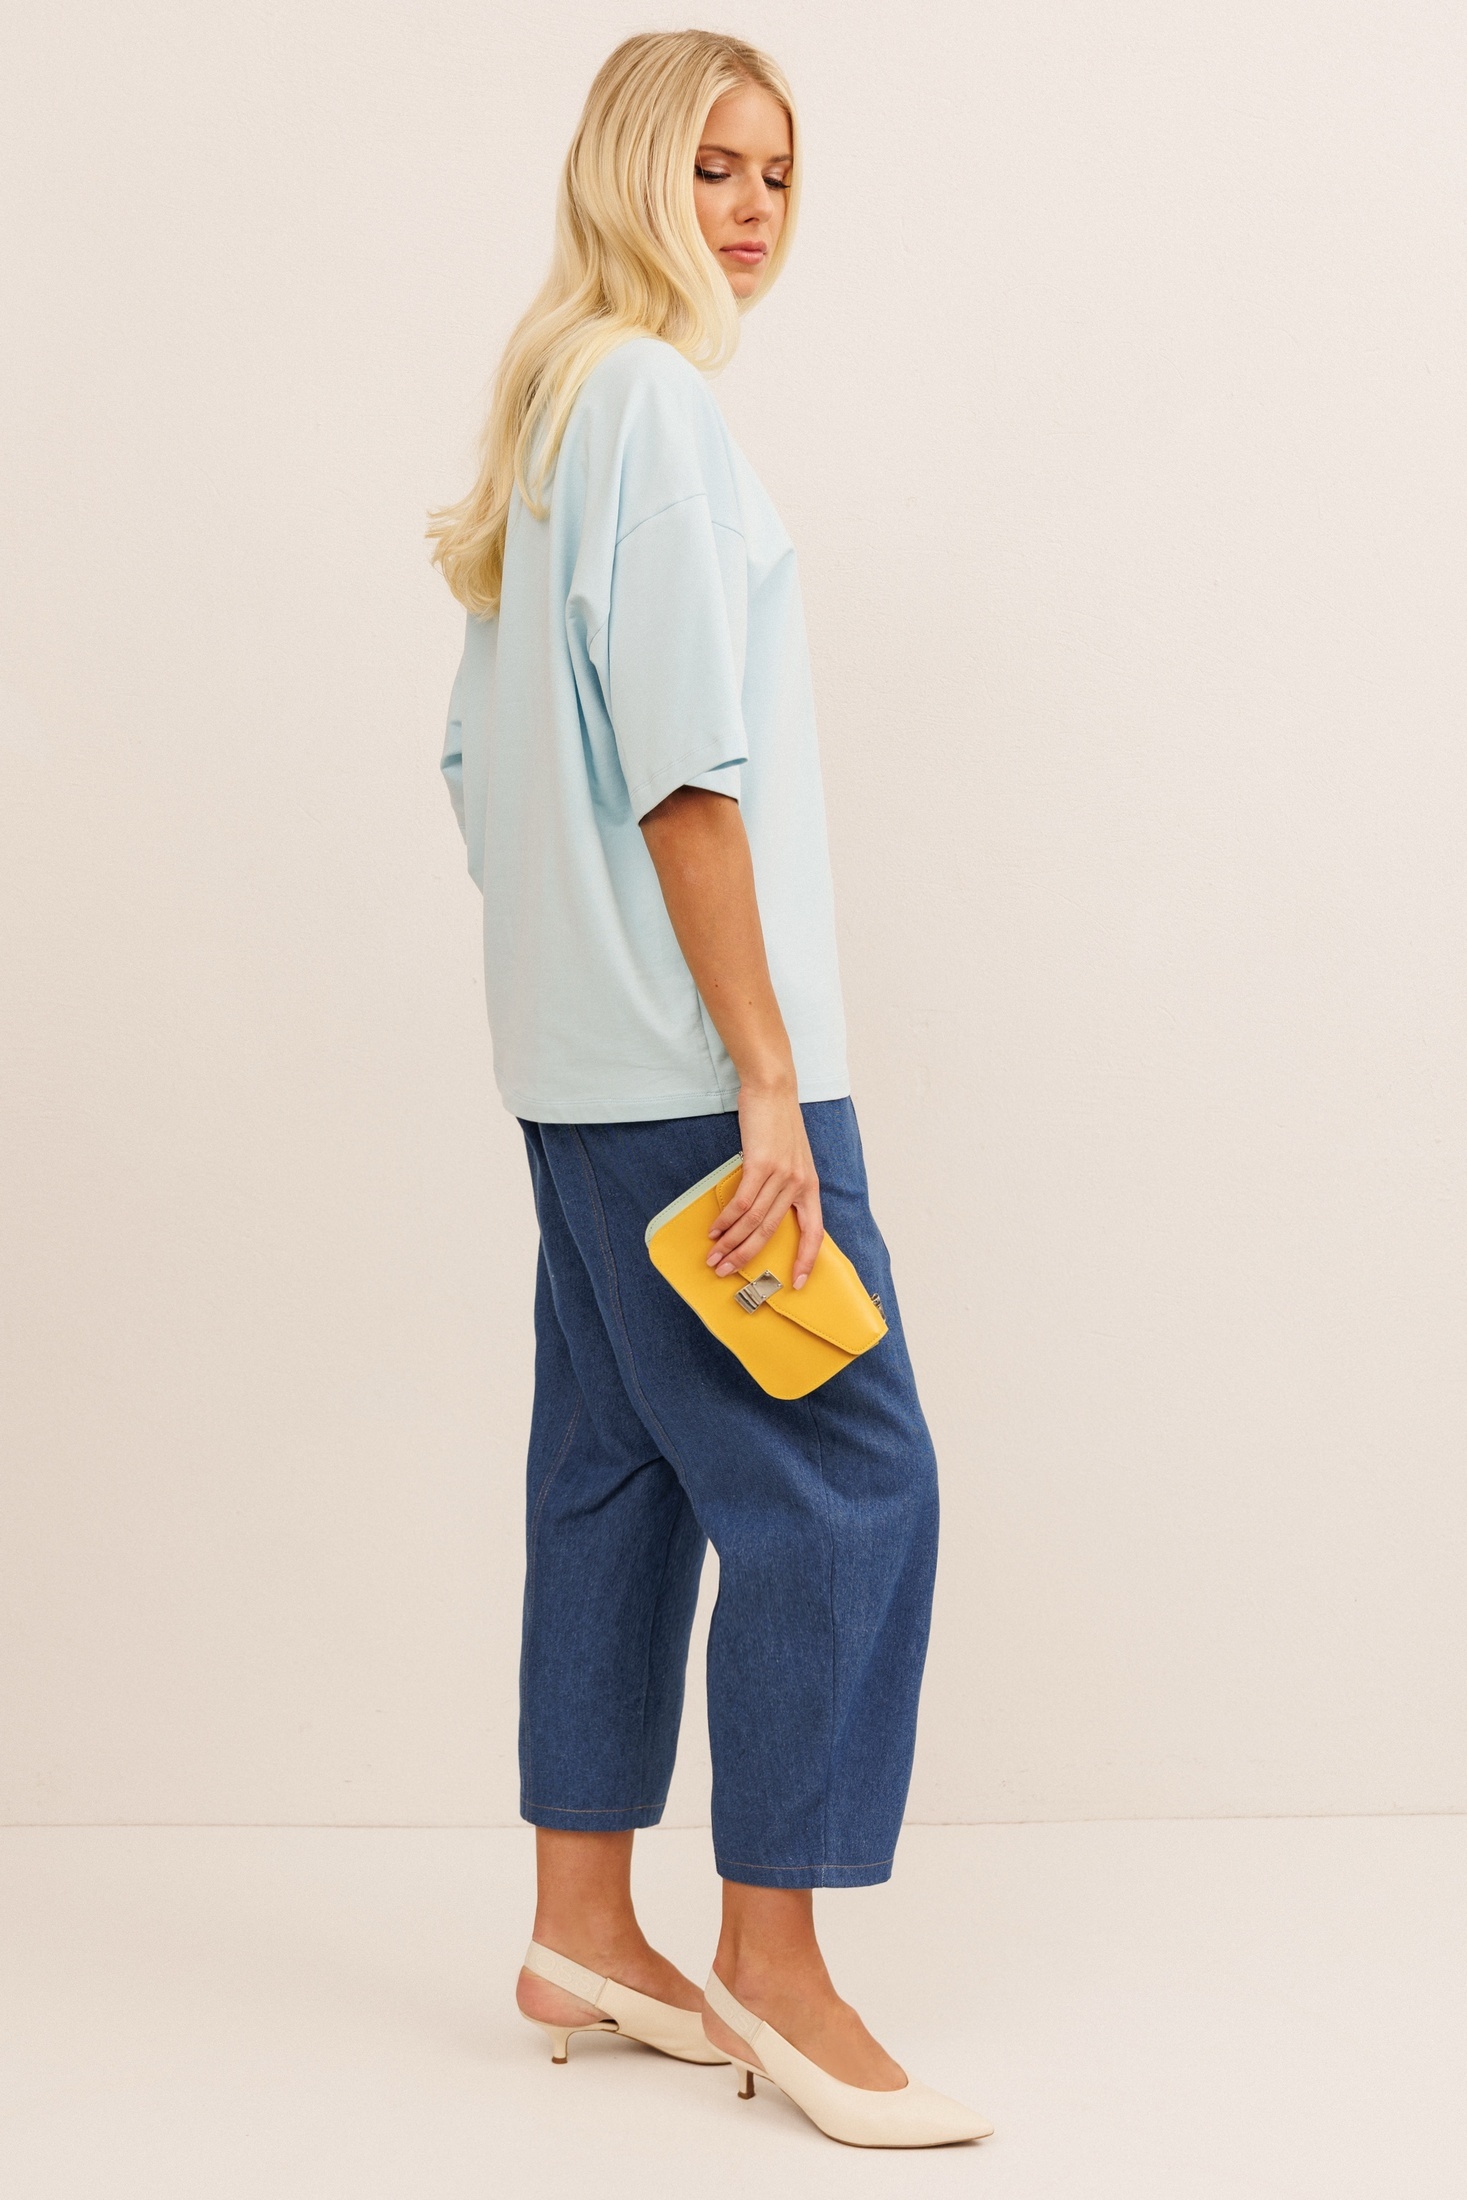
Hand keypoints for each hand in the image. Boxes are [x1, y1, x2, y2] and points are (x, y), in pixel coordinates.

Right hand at [707, 1079, 823, 1288]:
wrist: (772, 1090)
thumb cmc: (778, 1123)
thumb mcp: (791, 1157)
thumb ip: (783, 1185)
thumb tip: (761, 1212)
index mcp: (809, 1186)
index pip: (814, 1231)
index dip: (808, 1259)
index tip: (799, 1282)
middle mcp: (798, 1184)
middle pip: (771, 1232)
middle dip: (748, 1256)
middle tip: (727, 1272)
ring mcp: (780, 1174)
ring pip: (754, 1221)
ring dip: (731, 1242)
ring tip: (714, 1257)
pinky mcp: (760, 1164)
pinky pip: (742, 1202)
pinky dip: (726, 1220)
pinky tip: (715, 1230)